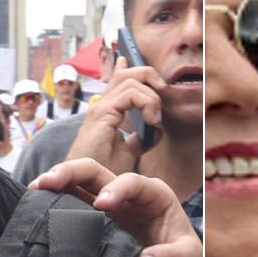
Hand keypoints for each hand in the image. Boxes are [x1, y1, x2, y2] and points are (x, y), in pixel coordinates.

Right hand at [30, 158, 200, 256]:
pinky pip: (71, 204)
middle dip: (72, 172)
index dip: (117, 189)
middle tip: (48, 181)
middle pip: (97, 172)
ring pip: (78, 184)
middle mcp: (127, 193)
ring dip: (56, 183)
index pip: (134, 182)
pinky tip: (35, 205)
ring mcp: (107, 205)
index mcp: (153, 194)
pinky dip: (53, 202)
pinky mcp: (93, 219)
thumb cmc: (183, 256)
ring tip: (35, 189)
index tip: (102, 205)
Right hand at [67, 58, 167, 174]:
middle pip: (125, 72)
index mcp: (107, 111)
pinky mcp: (102, 114)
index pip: (120, 79)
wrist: (94, 189)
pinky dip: (147, 102)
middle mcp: (102, 106)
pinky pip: (130, 93)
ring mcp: (100, 108)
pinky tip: (152, 120)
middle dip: (149, 74)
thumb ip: (140, 137)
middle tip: (163, 90)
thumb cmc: (105, 173)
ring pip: (131, 79)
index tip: (152, 73)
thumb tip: (155, 128)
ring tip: (155, 117)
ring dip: (151, 95)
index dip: (134, 68)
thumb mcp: (129, 151)